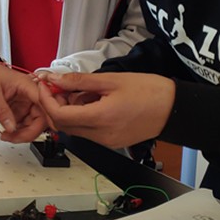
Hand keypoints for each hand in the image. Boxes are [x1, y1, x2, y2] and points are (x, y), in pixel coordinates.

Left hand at [0, 62, 47, 142]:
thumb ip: (2, 111)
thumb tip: (12, 128)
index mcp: (27, 85)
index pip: (45, 103)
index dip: (46, 119)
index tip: (35, 132)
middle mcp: (30, 94)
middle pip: (42, 118)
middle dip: (29, 132)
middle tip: (13, 137)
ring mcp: (26, 103)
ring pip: (34, 124)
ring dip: (22, 133)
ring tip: (7, 136)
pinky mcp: (20, 109)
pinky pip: (25, 124)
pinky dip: (17, 131)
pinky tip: (7, 133)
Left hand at [37, 72, 174, 148]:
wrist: (174, 109)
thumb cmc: (148, 91)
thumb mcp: (111, 80)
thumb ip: (79, 81)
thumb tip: (53, 78)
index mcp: (100, 118)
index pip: (59, 115)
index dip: (46, 99)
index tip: (45, 84)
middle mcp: (100, 136)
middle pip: (63, 125)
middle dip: (54, 105)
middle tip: (60, 86)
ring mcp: (106, 141)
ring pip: (74, 129)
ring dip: (68, 111)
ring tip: (80, 91)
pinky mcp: (111, 142)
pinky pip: (87, 131)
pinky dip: (81, 116)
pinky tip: (91, 101)